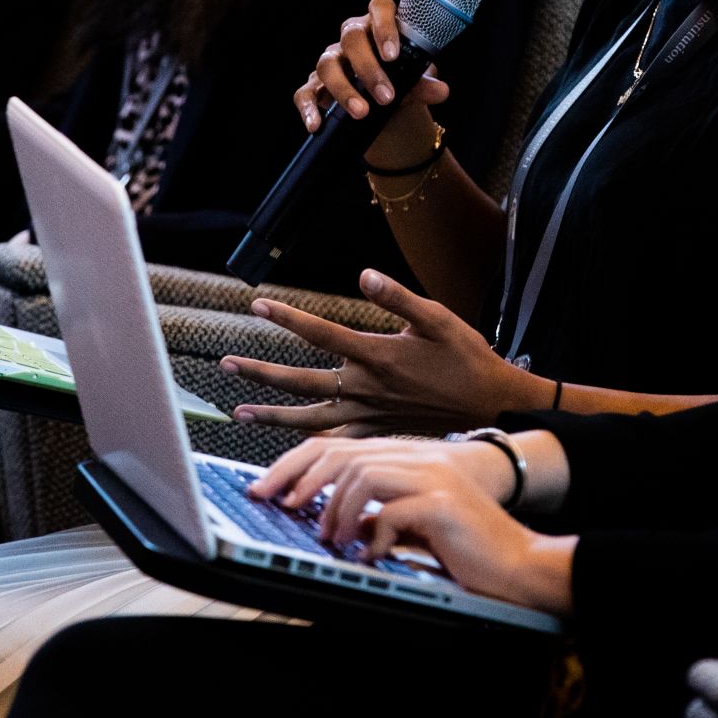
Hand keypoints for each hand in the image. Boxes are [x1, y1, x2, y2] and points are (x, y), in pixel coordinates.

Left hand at [221, 268, 549, 433]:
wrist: (492, 405)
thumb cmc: (468, 358)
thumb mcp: (439, 319)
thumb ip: (398, 297)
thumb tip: (364, 275)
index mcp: (377, 355)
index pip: (320, 333)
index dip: (286, 318)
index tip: (256, 305)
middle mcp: (366, 388)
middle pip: (301, 380)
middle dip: (260, 372)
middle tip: (225, 364)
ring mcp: (370, 413)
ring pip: (310, 418)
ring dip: (272, 414)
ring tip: (239, 411)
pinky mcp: (378, 430)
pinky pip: (335, 440)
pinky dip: (308, 442)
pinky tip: (288, 441)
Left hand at [251, 436, 574, 611]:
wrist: (521, 561)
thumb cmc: (468, 546)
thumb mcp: (414, 523)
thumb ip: (381, 513)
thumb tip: (339, 523)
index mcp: (408, 457)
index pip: (340, 446)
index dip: (297, 463)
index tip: (267, 487)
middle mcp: (419, 457)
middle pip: (343, 452)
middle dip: (299, 477)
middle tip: (276, 503)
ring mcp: (433, 477)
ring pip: (362, 473)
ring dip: (335, 510)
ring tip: (330, 538)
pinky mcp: (443, 503)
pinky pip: (391, 511)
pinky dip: (371, 535)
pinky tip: (370, 553)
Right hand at [294, 0, 451, 169]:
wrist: (388, 114)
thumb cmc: (401, 85)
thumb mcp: (416, 85)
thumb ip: (424, 84)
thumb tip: (440, 90)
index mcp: (379, 27)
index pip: (379, 8)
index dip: (384, 26)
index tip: (393, 56)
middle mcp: (352, 39)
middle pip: (351, 37)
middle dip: (368, 68)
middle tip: (387, 97)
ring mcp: (332, 61)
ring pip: (327, 64)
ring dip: (344, 89)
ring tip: (361, 113)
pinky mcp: (316, 86)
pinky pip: (305, 92)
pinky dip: (309, 108)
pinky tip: (317, 124)